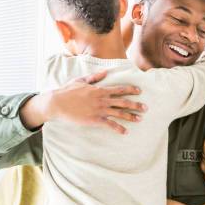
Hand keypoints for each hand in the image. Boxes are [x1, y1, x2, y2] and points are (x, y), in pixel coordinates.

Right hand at [20, 70, 146, 133]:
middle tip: (146, 108)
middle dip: (136, 105)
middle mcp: (102, 99)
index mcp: (100, 90)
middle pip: (123, 102)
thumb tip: (105, 72)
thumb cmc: (67, 91)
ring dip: (131, 116)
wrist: (57, 103)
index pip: (119, 89)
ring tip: (140, 119)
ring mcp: (99, 110)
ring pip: (119, 113)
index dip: (131, 90)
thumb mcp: (81, 81)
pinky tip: (125, 132)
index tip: (140, 91)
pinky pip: (110, 125)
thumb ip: (95, 77)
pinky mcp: (95, 120)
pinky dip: (119, 128)